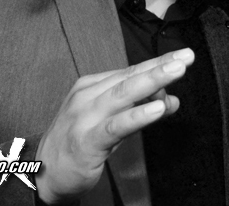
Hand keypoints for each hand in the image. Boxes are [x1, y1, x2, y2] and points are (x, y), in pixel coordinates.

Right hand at [35, 48, 194, 203]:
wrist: (42, 174)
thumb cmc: (79, 143)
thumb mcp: (112, 121)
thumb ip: (140, 109)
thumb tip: (171, 100)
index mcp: (92, 86)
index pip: (131, 70)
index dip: (159, 62)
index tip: (183, 55)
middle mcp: (87, 96)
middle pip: (130, 76)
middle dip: (160, 65)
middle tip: (185, 56)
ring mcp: (85, 117)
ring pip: (123, 93)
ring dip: (153, 80)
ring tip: (177, 71)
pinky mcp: (86, 141)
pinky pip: (116, 125)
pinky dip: (137, 115)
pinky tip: (157, 109)